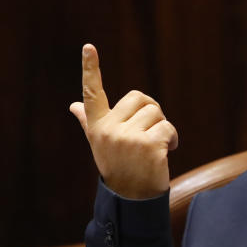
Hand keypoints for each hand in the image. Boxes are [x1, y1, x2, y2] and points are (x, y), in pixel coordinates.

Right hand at [70, 44, 177, 198]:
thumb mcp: (100, 143)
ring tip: (156, 147)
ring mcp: (127, 138)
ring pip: (156, 113)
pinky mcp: (148, 145)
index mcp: (97, 125)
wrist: (132, 199)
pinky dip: (172, 138)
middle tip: (150, 133)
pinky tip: (167, 152)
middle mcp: (108, 129)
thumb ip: (89, 121)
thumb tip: (74, 105)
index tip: (89, 47)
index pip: (92, 93)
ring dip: (163, 128)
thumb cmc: (118, 167)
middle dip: (152, 112)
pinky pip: (168, 127)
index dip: (90, 69)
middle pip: (140, 99)